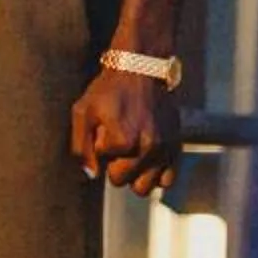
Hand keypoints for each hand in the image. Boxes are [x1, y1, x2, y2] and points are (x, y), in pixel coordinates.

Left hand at [70, 68, 181, 192]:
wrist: (142, 69)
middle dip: (115, 167)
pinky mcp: (176, 147)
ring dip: (135, 175)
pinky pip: (167, 180)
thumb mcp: (83, 112)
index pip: (104, 168)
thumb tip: (92, 176)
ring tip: (131, 154)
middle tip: (117, 143)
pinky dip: (156, 175)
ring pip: (144, 188)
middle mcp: (147, 148)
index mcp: (123, 141)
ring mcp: (164, 149)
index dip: (101, 150)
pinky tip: (147, 160)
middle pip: (122, 181)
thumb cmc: (108, 90)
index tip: (104, 131)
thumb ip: (81, 147)